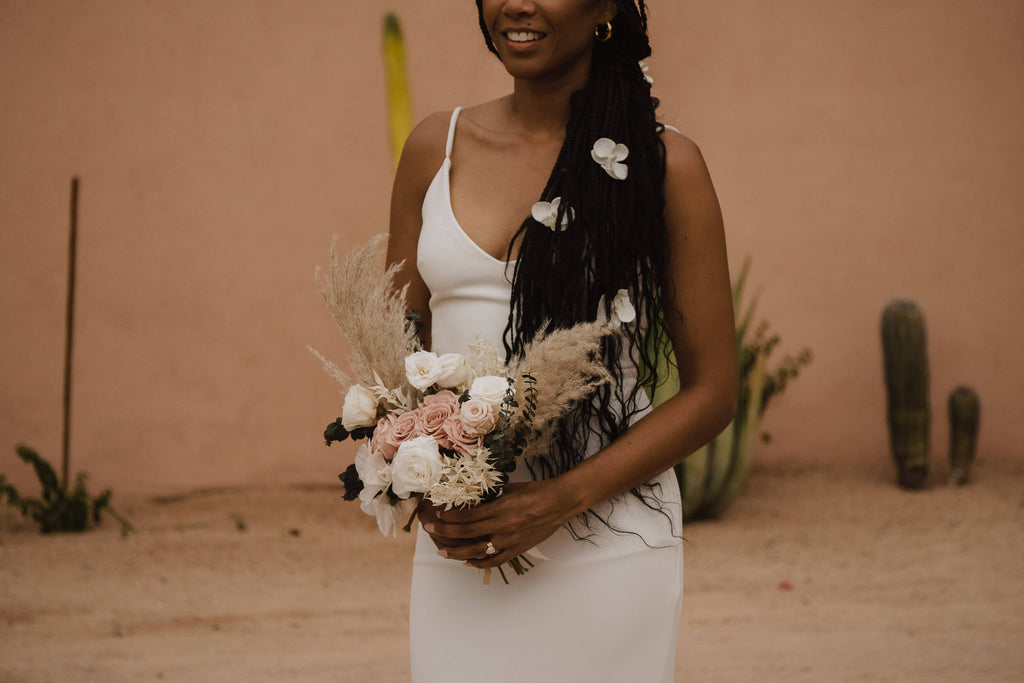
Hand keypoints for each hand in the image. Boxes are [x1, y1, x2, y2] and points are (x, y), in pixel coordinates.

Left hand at [419, 479, 568, 569]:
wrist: (559, 503)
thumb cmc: (536, 491)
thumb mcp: (511, 489)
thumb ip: (493, 497)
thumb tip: (476, 500)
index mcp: (500, 508)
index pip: (468, 516)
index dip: (450, 517)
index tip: (438, 516)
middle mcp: (502, 526)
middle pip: (467, 533)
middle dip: (445, 532)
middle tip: (430, 530)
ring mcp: (510, 540)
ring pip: (477, 551)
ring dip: (457, 552)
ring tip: (442, 551)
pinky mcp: (518, 549)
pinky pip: (496, 560)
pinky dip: (480, 563)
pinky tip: (468, 562)